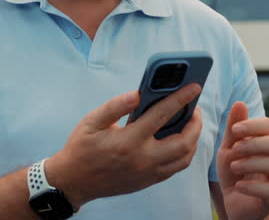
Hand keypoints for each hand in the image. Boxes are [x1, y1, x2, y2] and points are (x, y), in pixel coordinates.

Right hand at [46, 84, 202, 208]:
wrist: (73, 182)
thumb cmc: (82, 148)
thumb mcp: (92, 121)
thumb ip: (115, 106)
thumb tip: (138, 93)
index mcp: (129, 141)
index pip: (163, 115)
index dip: (181, 98)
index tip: (194, 87)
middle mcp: (143, 159)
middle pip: (184, 142)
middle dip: (195, 123)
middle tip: (194, 108)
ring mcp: (147, 173)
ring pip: (184, 158)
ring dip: (193, 139)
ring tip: (190, 123)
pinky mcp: (148, 181)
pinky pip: (175, 168)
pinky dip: (184, 153)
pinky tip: (180, 139)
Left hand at [216, 102, 268, 219]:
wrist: (234, 203)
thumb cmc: (234, 173)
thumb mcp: (229, 149)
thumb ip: (234, 129)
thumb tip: (240, 103)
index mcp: (266, 143)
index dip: (255, 126)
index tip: (235, 130)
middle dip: (258, 144)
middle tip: (235, 149)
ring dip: (254, 164)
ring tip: (234, 167)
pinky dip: (255, 187)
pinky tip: (239, 186)